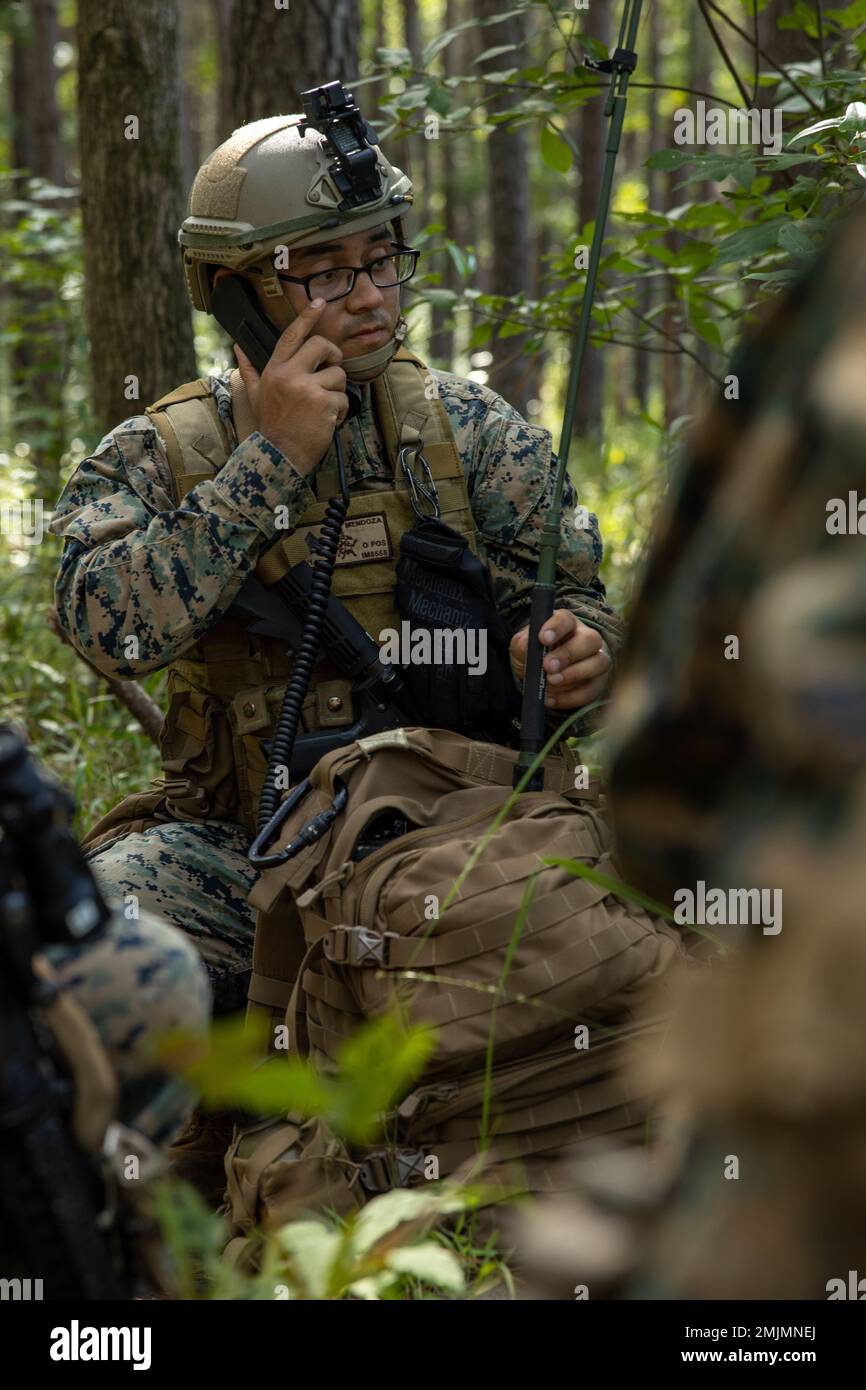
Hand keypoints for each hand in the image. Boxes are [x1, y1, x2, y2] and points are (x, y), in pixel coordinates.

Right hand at [233, 298, 348, 476]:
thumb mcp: (255, 396)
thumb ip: (249, 371)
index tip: (319, 302)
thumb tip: (237, 348)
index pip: (291, 336)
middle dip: (333, 356)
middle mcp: (289, 375)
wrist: (279, 456)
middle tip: (332, 369)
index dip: (306, 317)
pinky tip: (326, 422)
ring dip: (337, 392)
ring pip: (338, 375)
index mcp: (274, 370)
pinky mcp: (324, 403)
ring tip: (323, 408)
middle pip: (322, 345)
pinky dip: (340, 412)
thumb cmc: (271, 425)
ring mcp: (307, 388)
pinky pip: (344, 399)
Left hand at [509, 609, 611, 710]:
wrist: (541, 675)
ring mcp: (596, 660)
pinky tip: (551, 699)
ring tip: (551, 682)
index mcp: (566, 623)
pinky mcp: (598, 682)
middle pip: (591, 639)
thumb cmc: (534, 655)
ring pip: (599, 663)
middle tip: (548, 666)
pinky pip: (592, 690)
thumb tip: (525, 645)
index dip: (556, 628)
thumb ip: (521, 645)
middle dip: (569, 654)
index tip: (542, 639)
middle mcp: (586, 638)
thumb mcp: (522, 648)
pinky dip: (570, 697)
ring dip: (574, 675)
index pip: (566, 619)